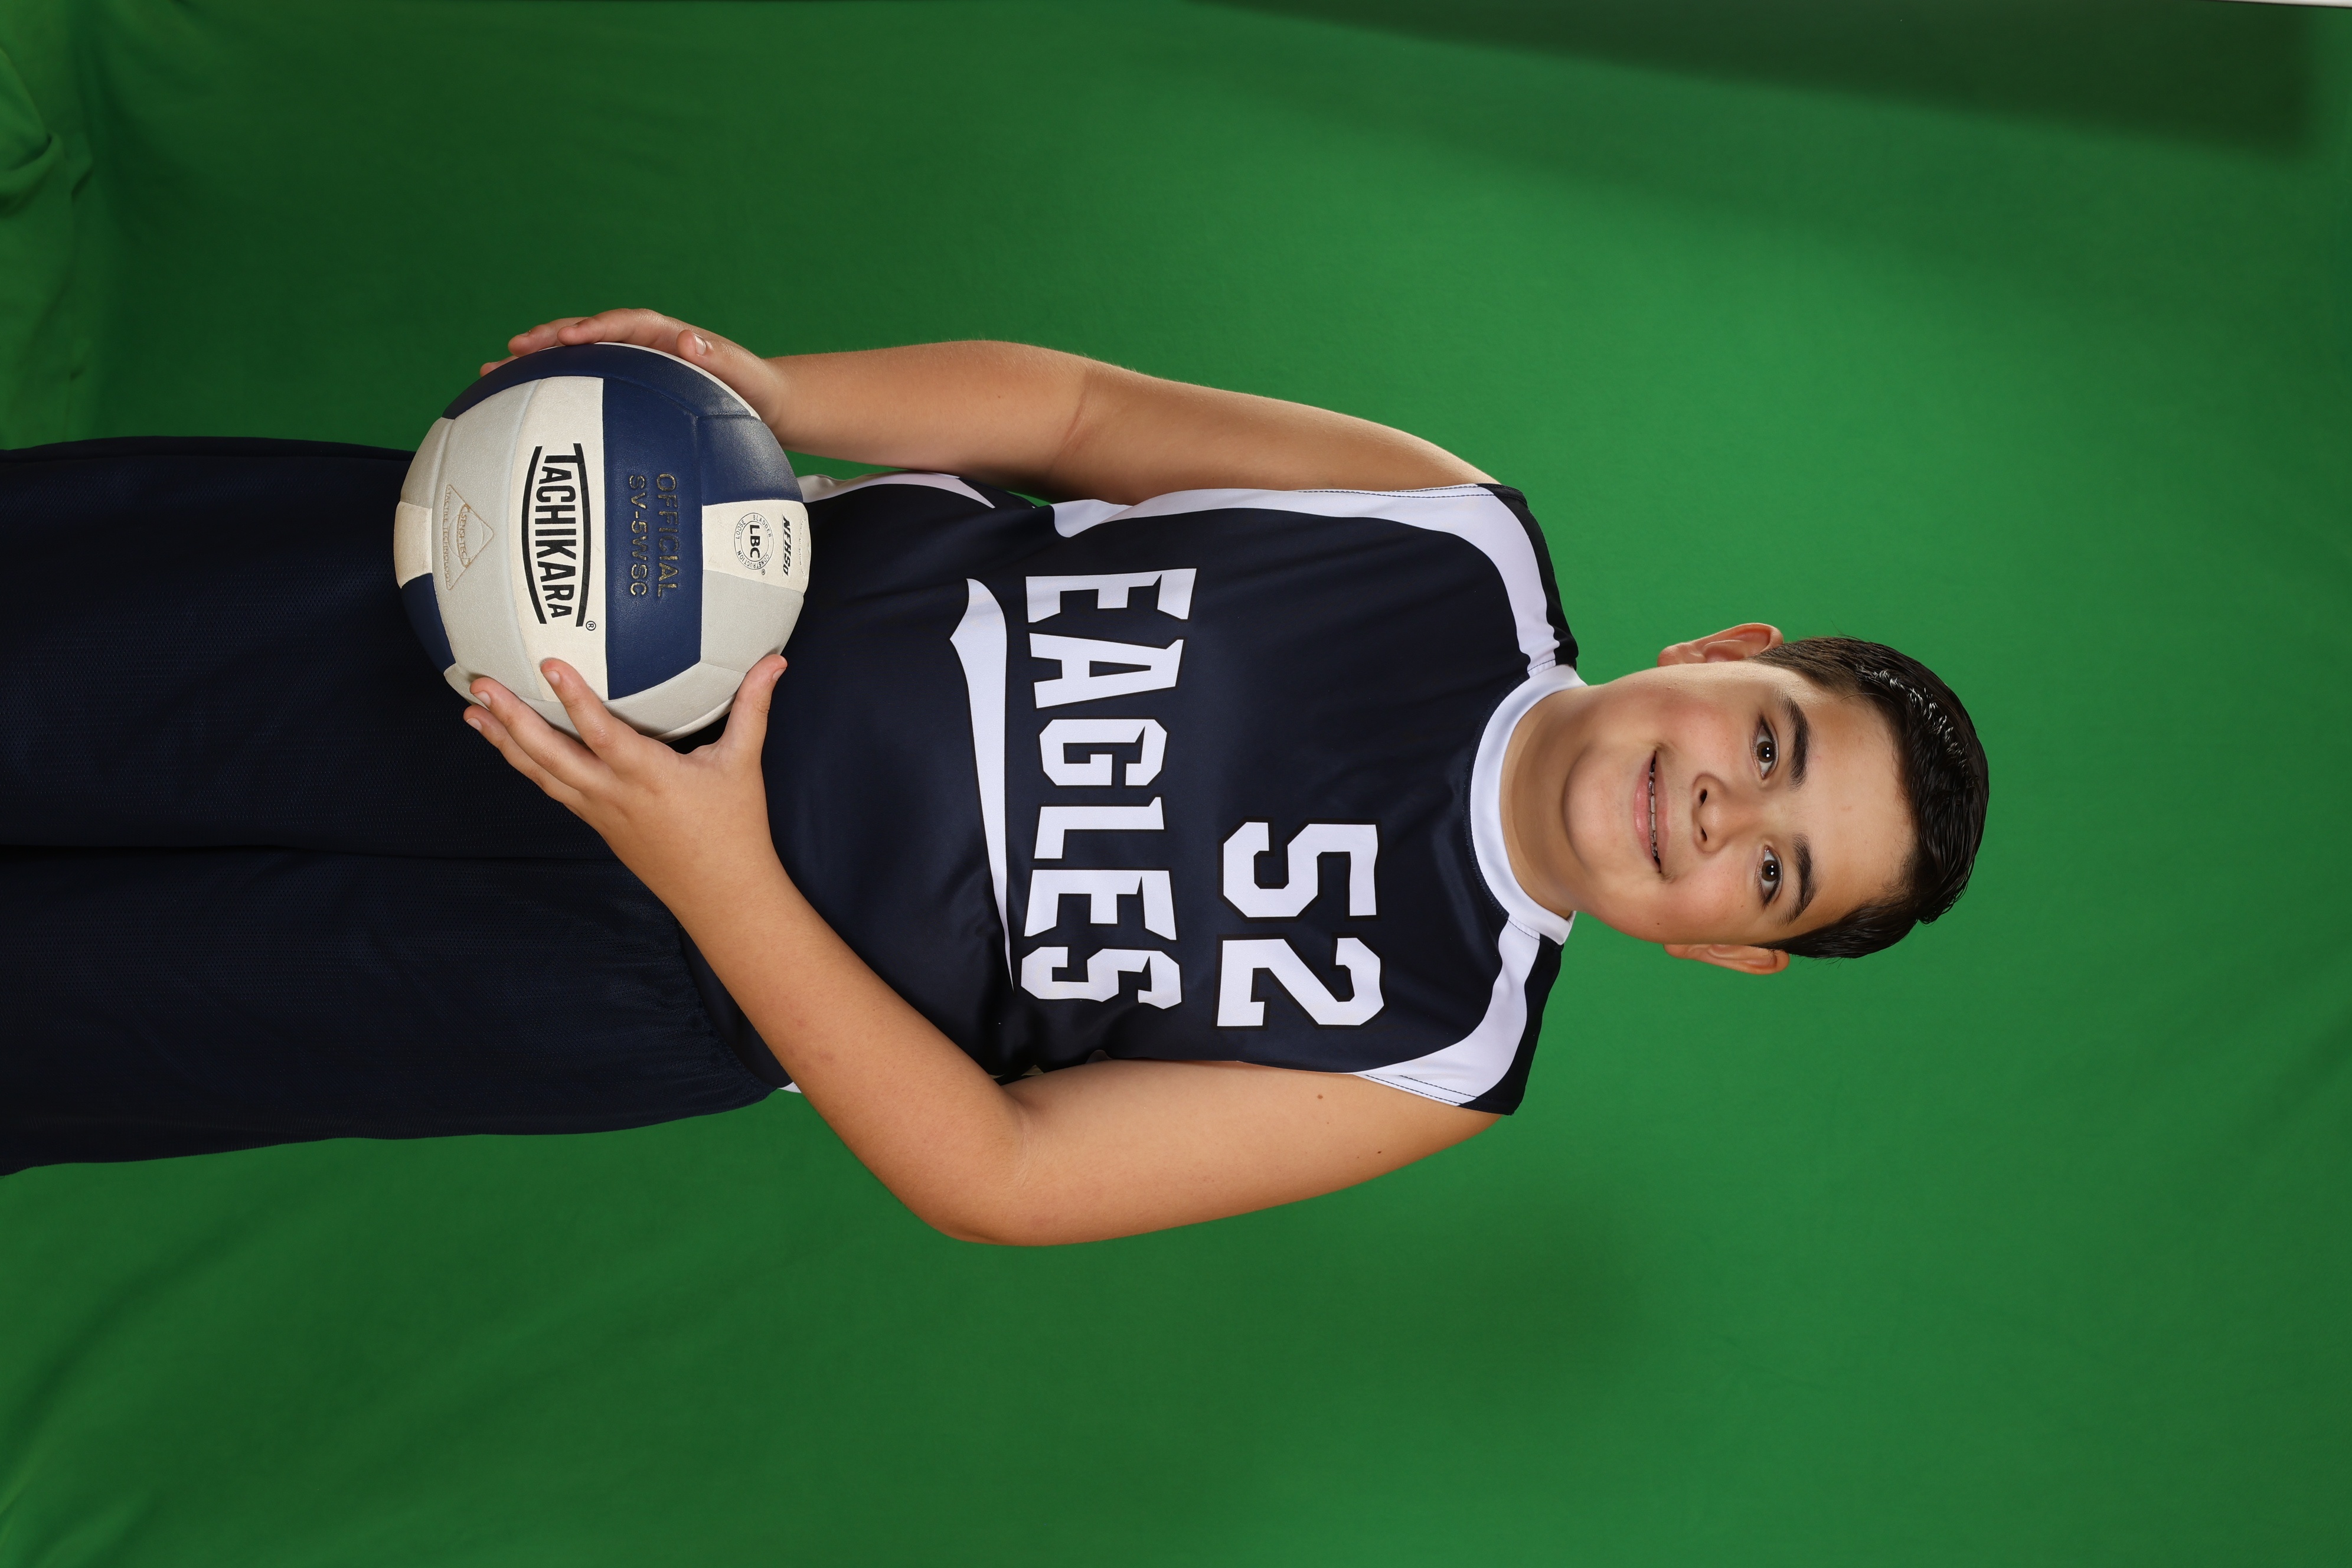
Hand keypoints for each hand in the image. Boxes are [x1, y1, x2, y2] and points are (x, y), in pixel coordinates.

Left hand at [463, 655, 789, 911]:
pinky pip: (552, 788)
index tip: (549, 664)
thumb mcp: (743, 763)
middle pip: (551, 755)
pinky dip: (525, 765)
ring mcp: (600, 811)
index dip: (574, 698)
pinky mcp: (597, 822)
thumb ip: (753, 707)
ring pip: (541, 774)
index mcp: (650, 777)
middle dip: (512, 719)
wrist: (722, 894)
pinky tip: (507, 745)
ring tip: (472, 712)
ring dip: (504, 742)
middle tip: (480, 685)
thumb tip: (775, 661)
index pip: (603, 734)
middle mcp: (615, 795)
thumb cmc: (735, 829)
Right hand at [481, 308, 787, 432]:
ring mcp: (631, 368)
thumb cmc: (755, 391)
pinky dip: (551, 394)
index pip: (624, 324)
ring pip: (575, 361)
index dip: (594, 327)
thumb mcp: (746, 377)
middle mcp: (643, 346)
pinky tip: (517, 412)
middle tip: (511, 351)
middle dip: (548, 341)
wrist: (763, 407)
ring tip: (492, 375)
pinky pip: (582, 388)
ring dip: (537, 366)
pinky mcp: (625, 391)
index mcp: (667, 336)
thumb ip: (722, 359)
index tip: (569, 337)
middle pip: (587, 336)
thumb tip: (692, 340)